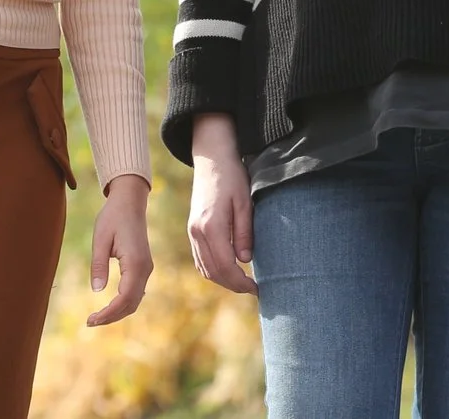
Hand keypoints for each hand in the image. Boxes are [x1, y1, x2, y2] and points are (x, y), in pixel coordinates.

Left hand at [86, 175, 153, 325]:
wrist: (130, 202)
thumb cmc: (113, 217)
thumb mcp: (100, 239)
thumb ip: (98, 265)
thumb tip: (97, 290)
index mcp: (135, 262)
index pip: (124, 298)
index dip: (108, 314)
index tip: (90, 320)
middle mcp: (145, 268)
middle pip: (132, 303)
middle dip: (112, 317)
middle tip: (90, 322)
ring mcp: (146, 267)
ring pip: (136, 300)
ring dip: (118, 312)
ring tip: (97, 317)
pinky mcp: (143, 266)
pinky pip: (136, 291)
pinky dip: (124, 303)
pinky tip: (109, 306)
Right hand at [187, 114, 256, 294]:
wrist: (212, 158)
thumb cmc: (233, 176)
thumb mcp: (245, 202)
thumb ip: (244, 232)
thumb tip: (245, 261)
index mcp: (210, 226)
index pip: (224, 266)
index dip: (240, 282)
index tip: (256, 288)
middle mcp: (196, 233)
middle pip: (212, 272)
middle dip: (233, 285)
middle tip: (253, 289)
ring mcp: (191, 232)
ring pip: (204, 268)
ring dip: (222, 280)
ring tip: (243, 282)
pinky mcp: (192, 230)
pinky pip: (200, 259)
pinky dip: (213, 270)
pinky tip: (228, 270)